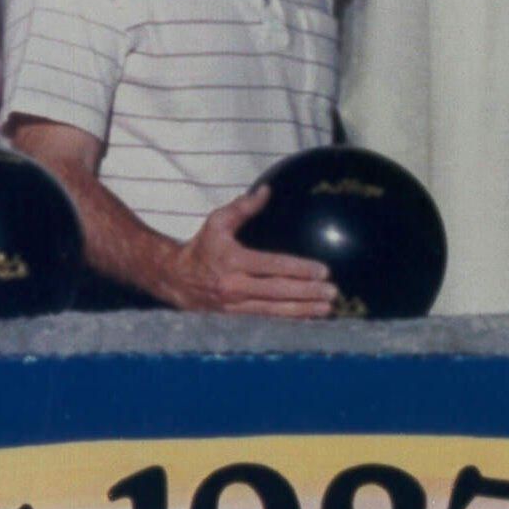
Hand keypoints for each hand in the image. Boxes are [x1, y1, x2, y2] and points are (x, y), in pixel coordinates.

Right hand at [160, 186, 338, 316]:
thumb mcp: (216, 223)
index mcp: (233, 260)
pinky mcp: (236, 316)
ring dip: (304, 309)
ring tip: (327, 307)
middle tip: (333, 291)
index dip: (299, 269)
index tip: (323, 270)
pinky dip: (289, 318)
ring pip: (275, 309)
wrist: (176, 279)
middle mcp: (235, 285)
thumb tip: (267, 190)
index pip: (272, 266)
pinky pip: (267, 318)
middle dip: (308, 292)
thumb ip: (242, 208)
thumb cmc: (201, 247)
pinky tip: (308, 317)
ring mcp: (235, 304)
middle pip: (278, 291)